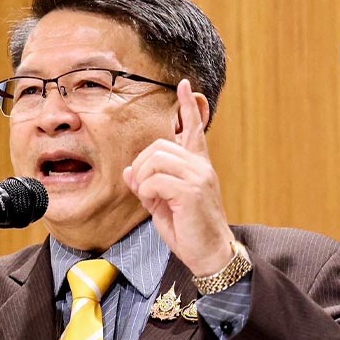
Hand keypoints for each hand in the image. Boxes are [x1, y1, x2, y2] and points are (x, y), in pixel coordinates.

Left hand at [123, 79, 237, 276]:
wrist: (210, 254)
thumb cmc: (188, 231)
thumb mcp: (162, 205)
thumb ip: (149, 185)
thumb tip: (129, 171)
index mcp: (198, 166)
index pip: (194, 129)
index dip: (188, 107)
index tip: (184, 85)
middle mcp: (201, 167)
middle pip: (159, 147)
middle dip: (142, 166)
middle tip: (143, 189)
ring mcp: (198, 176)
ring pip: (156, 160)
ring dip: (144, 179)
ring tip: (150, 198)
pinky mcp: (192, 191)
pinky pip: (156, 180)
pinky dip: (148, 192)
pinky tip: (155, 204)